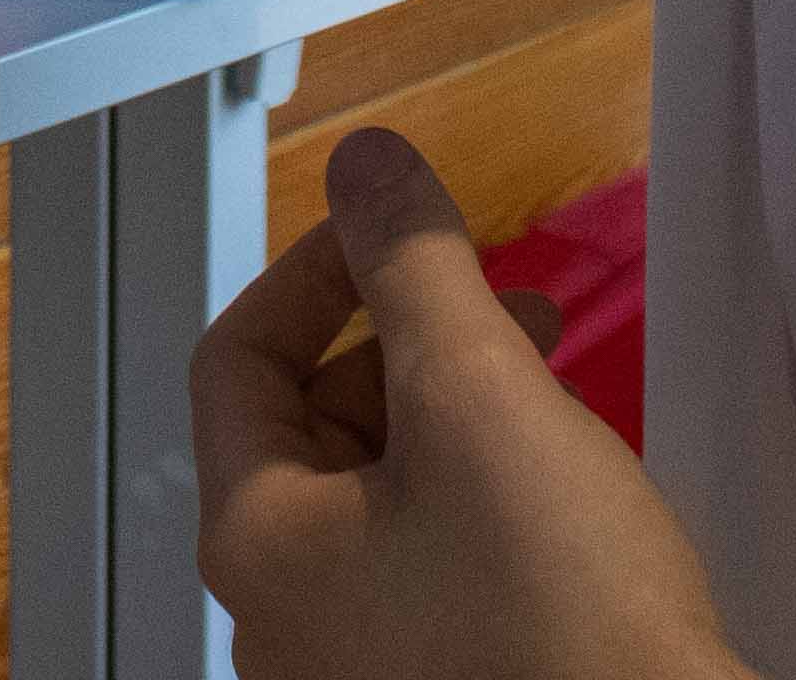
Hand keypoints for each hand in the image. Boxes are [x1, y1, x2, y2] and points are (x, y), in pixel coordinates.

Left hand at [194, 129, 750, 679]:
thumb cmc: (560, 617)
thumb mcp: (480, 396)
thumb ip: (415, 266)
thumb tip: (367, 166)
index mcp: (257, 542)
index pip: (235, 359)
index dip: (316, 271)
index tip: (398, 231)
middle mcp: (285, 618)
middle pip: (305, 427)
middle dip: (399, 342)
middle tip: (495, 305)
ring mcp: (360, 665)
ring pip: (374, 495)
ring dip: (446, 413)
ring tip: (541, 381)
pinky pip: (426, 564)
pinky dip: (475, 495)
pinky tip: (556, 487)